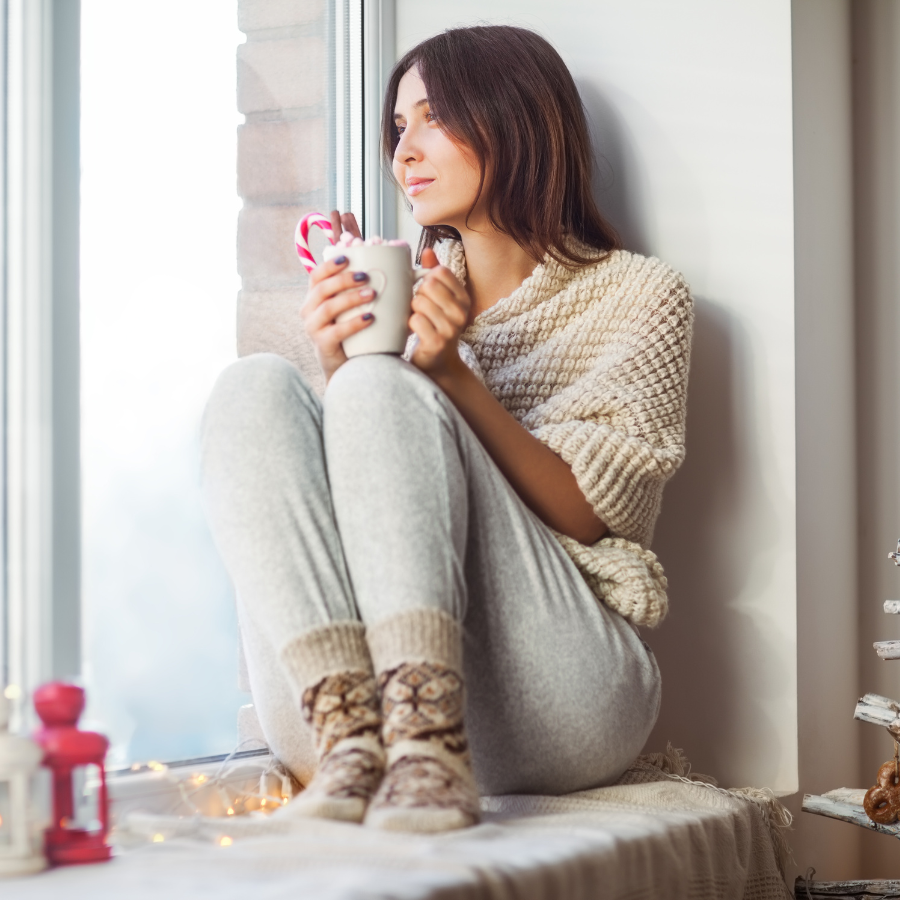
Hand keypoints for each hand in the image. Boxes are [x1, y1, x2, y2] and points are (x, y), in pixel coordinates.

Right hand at [301, 211, 369, 382]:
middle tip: (367, 276)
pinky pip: (336, 331)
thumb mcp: (359, 307)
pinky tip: (370, 318)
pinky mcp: (322, 345)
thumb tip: (412, 270)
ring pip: (328, 307)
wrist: (349, 365)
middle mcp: (309, 310)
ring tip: (372, 294)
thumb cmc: (357, 331)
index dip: (330, 264)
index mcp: (316, 297)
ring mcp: (313, 328)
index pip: (316, 275)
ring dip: (350, 298)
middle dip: (344, 279)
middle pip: (322, 288)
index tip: (348, 256)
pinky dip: (354, 323)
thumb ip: (373, 288)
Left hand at [409, 247, 471, 376]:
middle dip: (417, 295)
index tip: (427, 293)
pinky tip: (415, 332)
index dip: (426, 279)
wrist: (438, 363)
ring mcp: (451, 329)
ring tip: (418, 320)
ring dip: (412, 311)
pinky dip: (409, 324)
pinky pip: (415, 320)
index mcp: (464, 298)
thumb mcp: (440, 300)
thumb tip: (427, 250)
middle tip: (420, 310)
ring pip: (419, 301)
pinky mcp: (437, 342)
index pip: (440, 272)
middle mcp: (461, 312)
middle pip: (428, 285)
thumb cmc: (435, 327)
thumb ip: (434, 274)